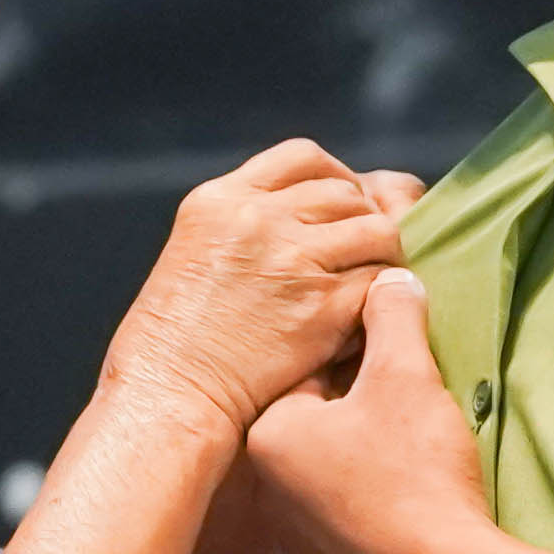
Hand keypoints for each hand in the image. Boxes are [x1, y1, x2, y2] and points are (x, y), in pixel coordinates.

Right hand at [103, 141, 407, 430]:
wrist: (169, 395)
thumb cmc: (173, 341)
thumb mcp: (195, 252)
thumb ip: (246, 225)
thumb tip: (314, 217)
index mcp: (221, 200)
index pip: (304, 158)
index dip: (337, 176)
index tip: (344, 202)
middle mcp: (258, 219)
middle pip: (346, 192)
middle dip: (364, 219)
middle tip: (364, 253)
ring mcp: (294, 260)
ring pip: (377, 231)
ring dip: (383, 256)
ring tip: (372, 284)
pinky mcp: (323, 306)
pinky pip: (381, 283)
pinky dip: (382, 299)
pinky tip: (364, 318)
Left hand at [238, 272, 494, 553]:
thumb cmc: (415, 473)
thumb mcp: (407, 375)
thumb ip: (394, 316)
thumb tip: (392, 280)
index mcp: (267, 433)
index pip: (310, 366)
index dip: (363, 354)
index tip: (400, 359)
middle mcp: (266, 487)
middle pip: (321, 417)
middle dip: (367, 402)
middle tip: (416, 402)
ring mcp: (296, 534)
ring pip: (337, 465)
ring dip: (374, 450)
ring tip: (421, 448)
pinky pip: (352, 511)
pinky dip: (380, 495)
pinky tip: (417, 493)